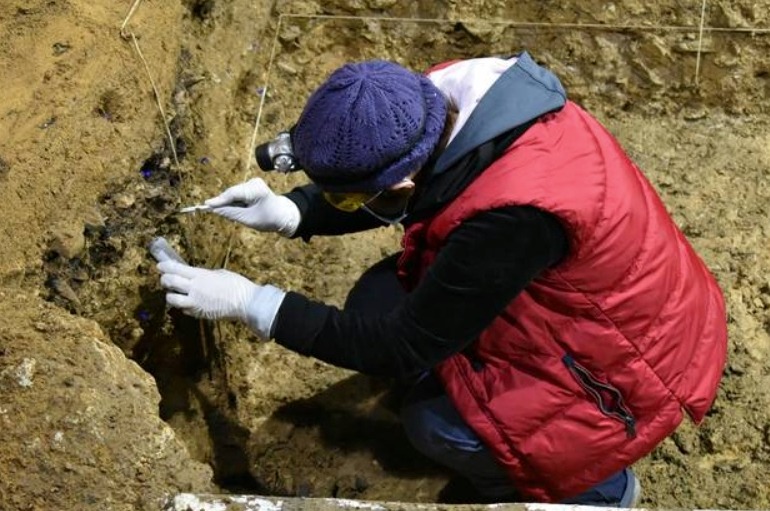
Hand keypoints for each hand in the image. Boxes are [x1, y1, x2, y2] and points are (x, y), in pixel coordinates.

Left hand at [156, 260, 285, 339]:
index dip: (165, 266)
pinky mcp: (198, 313)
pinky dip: (182, 305)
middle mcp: (194, 288)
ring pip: (171, 299)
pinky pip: (184, 309)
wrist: (245, 303)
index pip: (175, 268)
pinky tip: (187, 303)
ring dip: (170, 295)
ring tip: (174, 293)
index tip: (160, 265)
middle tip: (165, 279)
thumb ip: (204, 275)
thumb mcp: (219, 273)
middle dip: (164, 279)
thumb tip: (196, 277)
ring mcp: (195, 302)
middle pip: (170, 282)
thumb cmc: (237, 285)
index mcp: (200, 275)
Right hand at [205, 178, 300, 236]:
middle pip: (232, 193)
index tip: (206, 205)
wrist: (282, 214)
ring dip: (230, 203)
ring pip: (233, 194)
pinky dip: (235, 202)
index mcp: (257, 190)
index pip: (233, 193)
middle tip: (215, 212)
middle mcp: (254, 182)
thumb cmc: (269, 218)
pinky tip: (241, 209)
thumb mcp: (249, 219)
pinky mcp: (250, 185)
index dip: (219, 200)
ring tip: (238, 215)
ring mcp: (252, 183)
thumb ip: (231, 213)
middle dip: (224, 203)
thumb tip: (214, 210)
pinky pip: (237, 194)